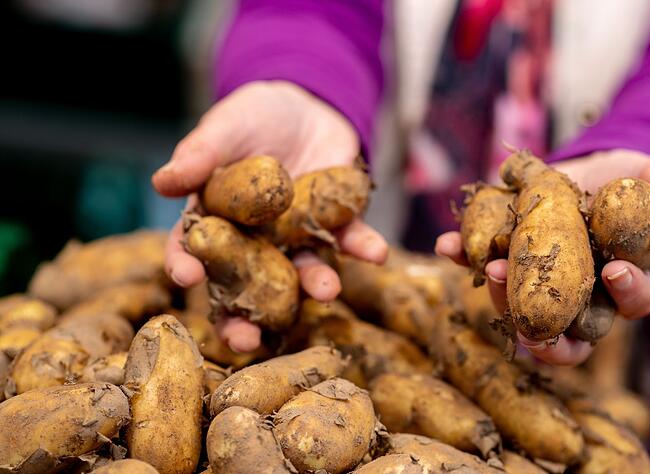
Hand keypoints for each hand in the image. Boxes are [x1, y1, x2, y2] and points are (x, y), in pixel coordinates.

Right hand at [152, 81, 387, 351]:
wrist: (309, 105)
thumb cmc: (254, 117)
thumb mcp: (227, 126)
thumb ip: (200, 154)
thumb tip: (161, 182)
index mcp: (217, 219)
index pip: (194, 248)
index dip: (186, 265)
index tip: (186, 279)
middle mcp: (256, 241)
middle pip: (246, 286)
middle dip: (245, 317)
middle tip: (246, 342)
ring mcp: (298, 237)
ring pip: (302, 271)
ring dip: (315, 284)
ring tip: (326, 292)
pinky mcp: (336, 224)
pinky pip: (350, 241)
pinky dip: (363, 247)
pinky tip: (377, 253)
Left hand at [435, 150, 649, 365]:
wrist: (583, 173)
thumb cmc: (624, 185)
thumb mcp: (646, 178)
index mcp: (626, 283)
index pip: (635, 301)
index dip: (629, 292)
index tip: (615, 270)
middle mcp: (583, 298)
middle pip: (572, 332)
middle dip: (552, 329)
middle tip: (536, 322)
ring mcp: (540, 287)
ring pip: (523, 310)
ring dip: (504, 295)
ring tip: (492, 270)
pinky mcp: (506, 264)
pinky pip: (483, 268)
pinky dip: (464, 258)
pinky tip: (449, 246)